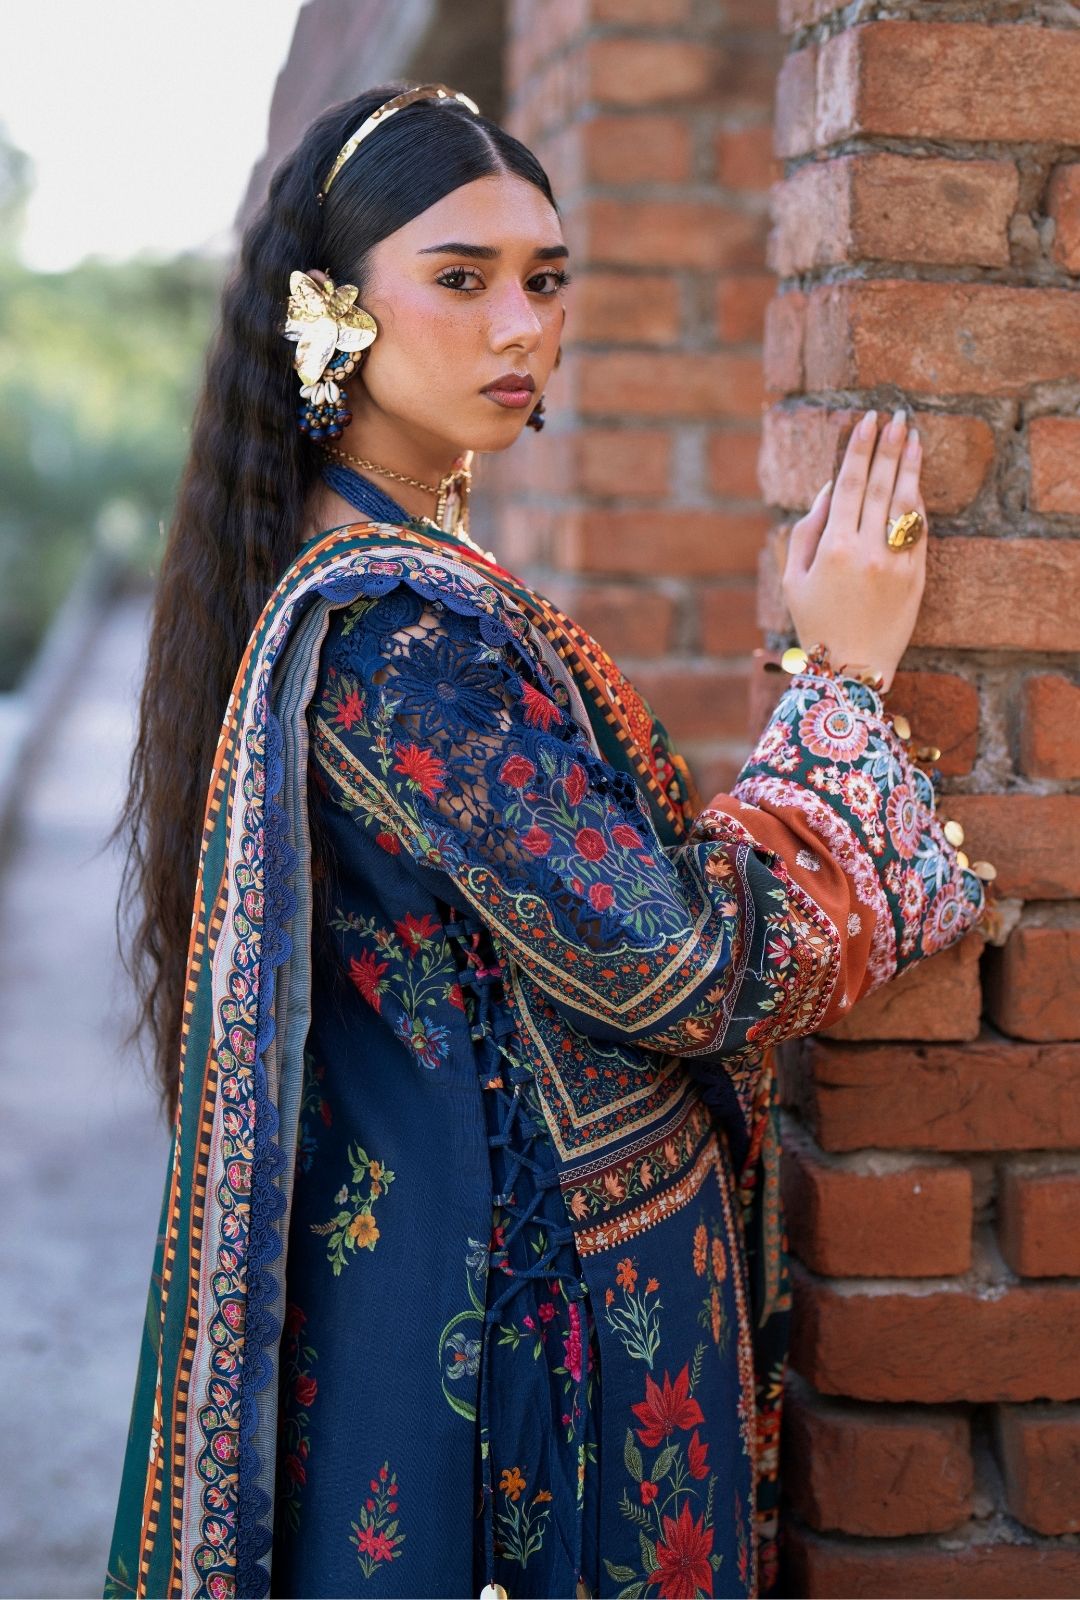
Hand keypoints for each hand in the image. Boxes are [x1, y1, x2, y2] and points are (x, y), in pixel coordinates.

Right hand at [782, 408, 927, 691]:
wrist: (852, 667)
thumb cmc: (814, 622)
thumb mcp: (792, 579)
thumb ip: (807, 530)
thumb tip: (830, 488)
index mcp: (833, 548)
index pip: (850, 484)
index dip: (859, 448)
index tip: (867, 420)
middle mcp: (867, 550)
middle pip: (880, 484)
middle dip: (888, 446)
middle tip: (894, 416)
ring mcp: (896, 562)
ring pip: (905, 502)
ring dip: (909, 465)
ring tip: (911, 436)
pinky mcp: (916, 575)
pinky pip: (919, 529)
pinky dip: (917, 502)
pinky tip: (914, 481)